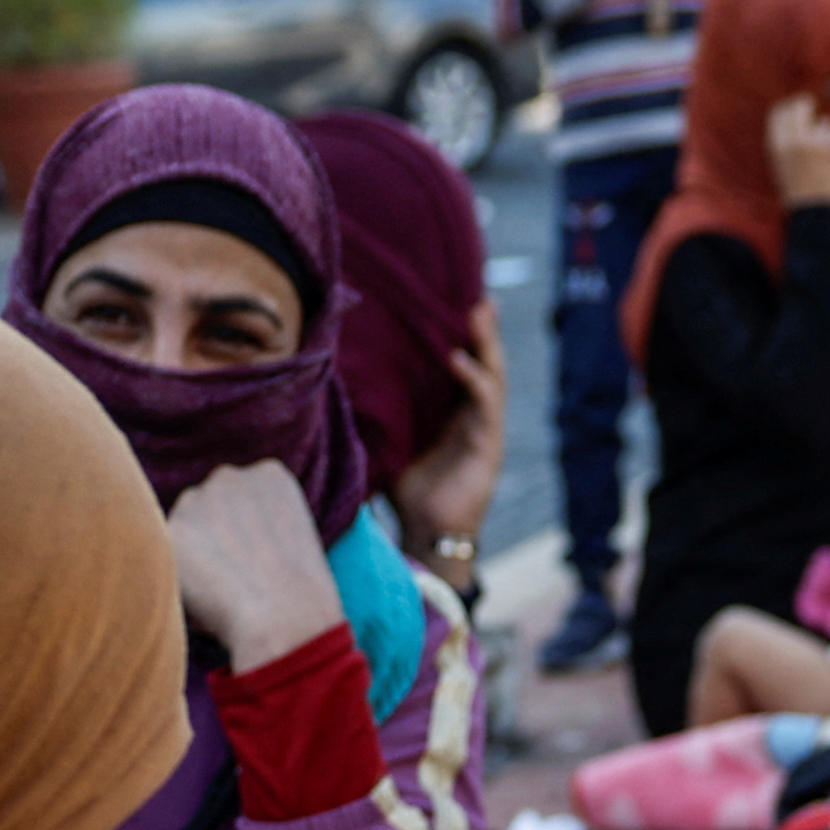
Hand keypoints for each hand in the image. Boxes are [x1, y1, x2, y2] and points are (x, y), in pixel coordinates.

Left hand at [163, 462, 346, 666]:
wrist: (286, 622)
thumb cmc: (299, 600)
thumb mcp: (293, 543)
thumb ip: (258, 527)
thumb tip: (224, 546)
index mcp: (270, 475)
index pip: (240, 496)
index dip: (245, 535)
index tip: (257, 563)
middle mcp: (231, 477)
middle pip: (207, 507)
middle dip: (213, 539)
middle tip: (234, 582)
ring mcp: (198, 498)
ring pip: (183, 531)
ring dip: (193, 558)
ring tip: (222, 595)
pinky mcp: (172, 529)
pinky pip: (167, 560)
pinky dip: (180, 583)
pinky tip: (206, 602)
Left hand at [401, 302, 509, 559]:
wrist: (426, 533)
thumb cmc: (407, 490)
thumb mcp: (389, 442)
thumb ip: (377, 415)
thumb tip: (336, 384)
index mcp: (454, 412)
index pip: (465, 365)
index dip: (464, 336)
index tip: (458, 301)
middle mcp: (474, 416)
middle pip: (485, 363)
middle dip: (484, 331)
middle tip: (479, 297)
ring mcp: (486, 429)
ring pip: (493, 377)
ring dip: (488, 345)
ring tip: (479, 314)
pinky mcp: (489, 446)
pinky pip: (485, 406)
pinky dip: (475, 381)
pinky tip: (459, 361)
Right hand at [765, 95, 829, 208]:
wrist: (819, 211)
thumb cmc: (798, 188)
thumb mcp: (781, 163)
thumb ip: (784, 137)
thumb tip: (790, 108)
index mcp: (779, 146)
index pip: (780, 112)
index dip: (788, 106)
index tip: (794, 104)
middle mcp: (799, 141)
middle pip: (802, 107)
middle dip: (805, 104)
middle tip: (809, 104)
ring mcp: (821, 143)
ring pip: (826, 123)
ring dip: (825, 133)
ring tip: (823, 157)